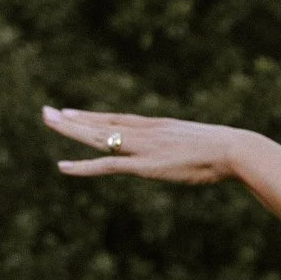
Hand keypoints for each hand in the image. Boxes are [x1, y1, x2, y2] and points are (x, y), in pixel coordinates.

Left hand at [46, 107, 247, 184]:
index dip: (92, 116)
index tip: (71, 112)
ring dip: (71, 131)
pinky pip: (106, 165)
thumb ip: (190, 147)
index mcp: (157, 127)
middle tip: (46, 112)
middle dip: (72, 119)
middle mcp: (145, 132)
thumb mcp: (202, 144)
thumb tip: (198, 153)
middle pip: (101, 123)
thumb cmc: (226, 150)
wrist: (233, 149)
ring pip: (98, 137)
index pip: (117, 119)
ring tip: (48, 121)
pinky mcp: (144, 166)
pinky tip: (63, 166)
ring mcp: (143, 148)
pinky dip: (83, 166)